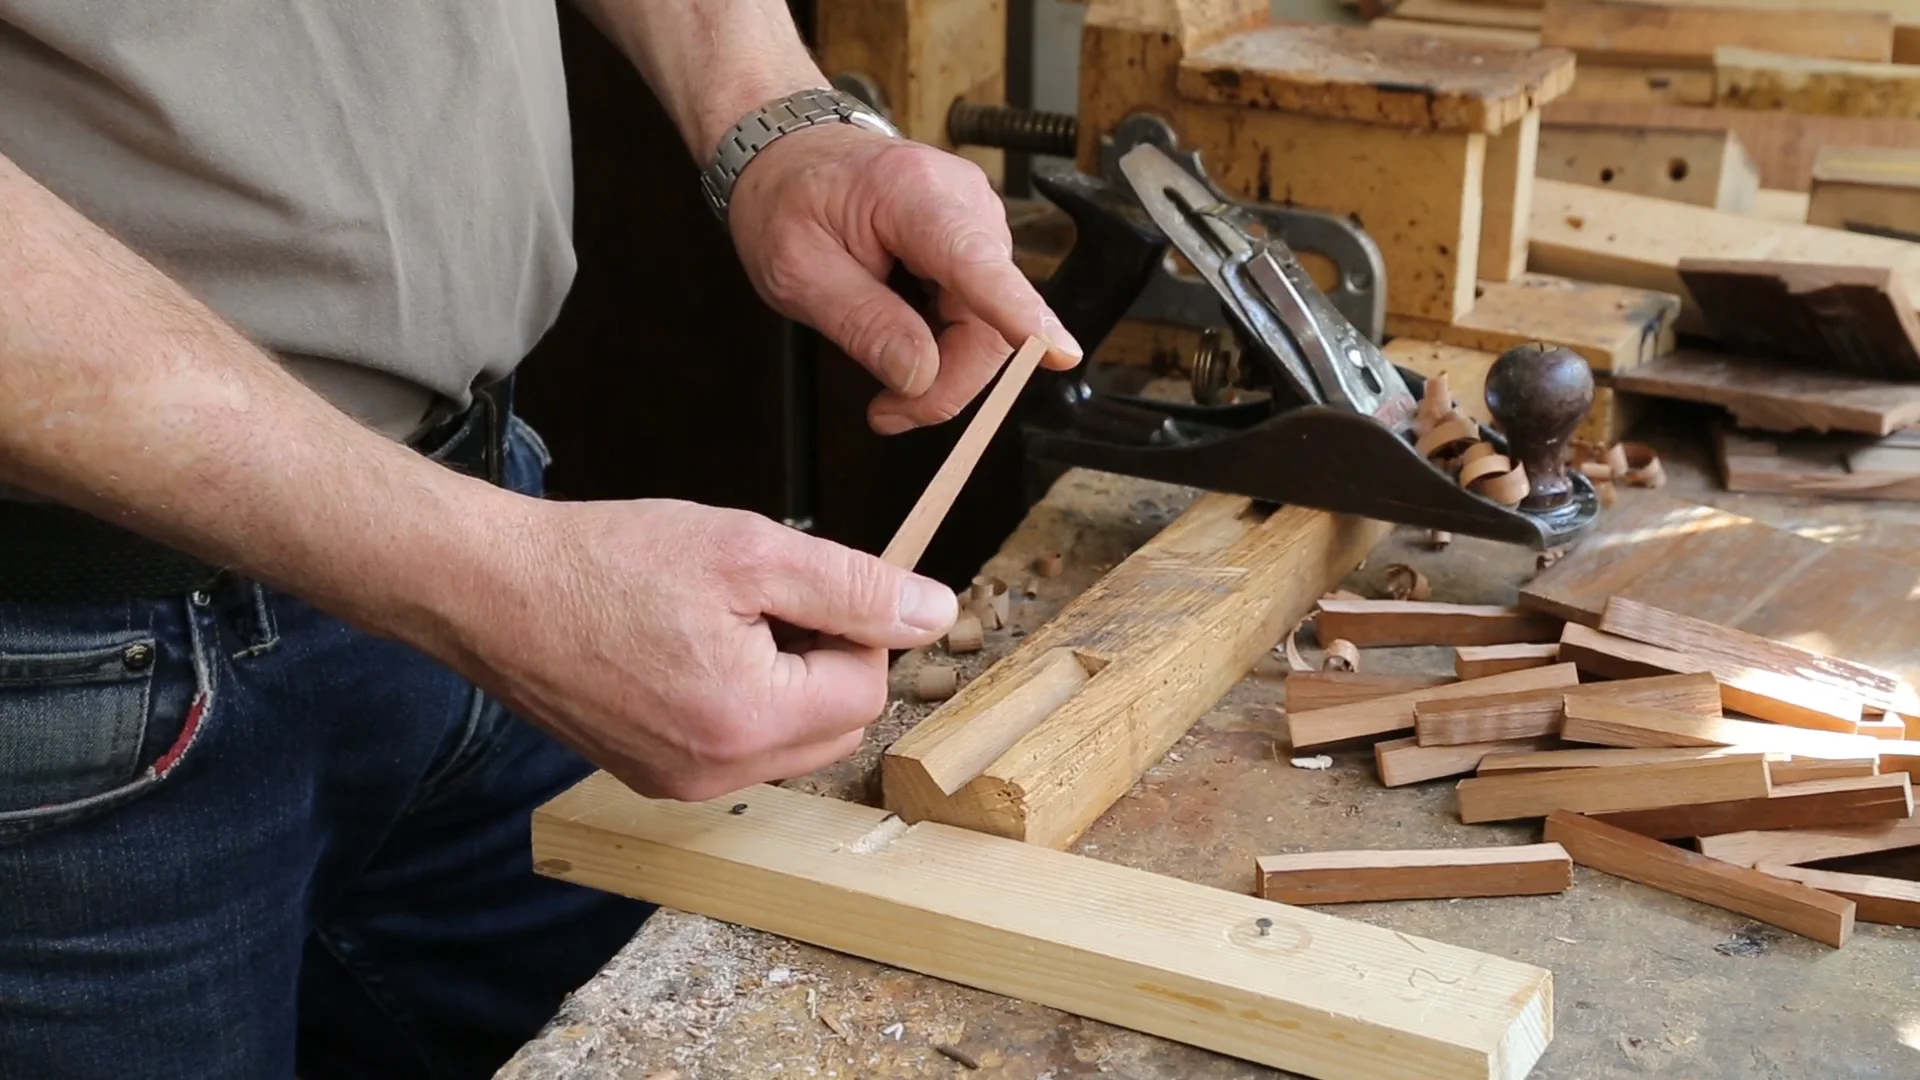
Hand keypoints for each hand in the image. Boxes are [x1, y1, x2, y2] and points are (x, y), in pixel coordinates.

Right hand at [451, 497, 957, 800]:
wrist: (491, 591)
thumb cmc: (607, 562)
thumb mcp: (749, 551)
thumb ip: (854, 588)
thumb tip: (935, 613)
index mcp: (749, 720)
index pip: (868, 686)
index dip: (852, 624)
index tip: (799, 583)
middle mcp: (718, 772)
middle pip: (837, 723)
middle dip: (822, 659)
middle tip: (760, 600)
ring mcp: (681, 783)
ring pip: (790, 738)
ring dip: (782, 680)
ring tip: (719, 622)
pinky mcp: (652, 776)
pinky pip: (736, 747)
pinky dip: (736, 699)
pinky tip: (686, 649)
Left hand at [725, 124, 1082, 433]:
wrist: (791, 155)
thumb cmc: (789, 199)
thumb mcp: (796, 270)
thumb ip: (861, 324)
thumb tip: (921, 376)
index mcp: (912, 193)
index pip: (975, 262)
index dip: (1018, 313)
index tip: (1059, 353)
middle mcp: (963, 202)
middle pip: (987, 320)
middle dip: (946, 382)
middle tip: (888, 413)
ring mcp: (977, 224)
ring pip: (987, 329)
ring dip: (943, 371)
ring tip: (886, 382)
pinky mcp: (977, 246)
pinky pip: (978, 317)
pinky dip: (944, 349)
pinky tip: (902, 343)